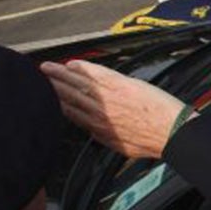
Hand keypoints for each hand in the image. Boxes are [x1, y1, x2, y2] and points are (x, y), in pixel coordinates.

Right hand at [41, 59, 185, 159]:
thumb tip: (94, 131)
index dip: (55, 103)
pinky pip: (97, 73)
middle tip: (37, 77)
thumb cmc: (152, 141)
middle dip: (51, 86)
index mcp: (97, 128)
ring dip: (60, 74)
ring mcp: (109, 97)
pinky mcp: (121, 85)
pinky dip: (84, 67)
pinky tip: (73, 63)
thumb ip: (103, 136)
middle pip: (68, 97)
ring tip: (47, 67)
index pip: (69, 113)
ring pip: (78, 84)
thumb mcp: (120, 146)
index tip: (44, 96)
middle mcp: (98, 112)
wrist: (172, 133)